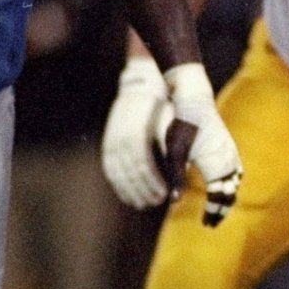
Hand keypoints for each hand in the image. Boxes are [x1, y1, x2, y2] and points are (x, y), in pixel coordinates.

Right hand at [101, 56, 170, 208]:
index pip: (144, 167)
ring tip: (143, 203)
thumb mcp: (169, 124)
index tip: (165, 196)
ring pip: (118, 174)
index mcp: (137, 135)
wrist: (141, 84)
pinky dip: (118, 184)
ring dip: (131, 191)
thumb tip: (181, 172)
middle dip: (144, 191)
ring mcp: (112, 141)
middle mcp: (121, 139)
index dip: (153, 184)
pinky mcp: (108, 143)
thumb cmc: (162, 106)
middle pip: (131, 173)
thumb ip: (172, 149)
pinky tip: (127, 194)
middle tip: (156, 202)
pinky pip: (110, 169)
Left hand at [162, 63, 242, 226]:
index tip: (207, 224)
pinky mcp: (230, 146)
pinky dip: (232, 183)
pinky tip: (226, 184)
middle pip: (230, 193)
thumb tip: (173, 202)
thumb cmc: (182, 126)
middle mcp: (227, 161)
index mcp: (215, 166)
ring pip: (235, 182)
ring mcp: (231, 153)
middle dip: (222, 209)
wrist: (194, 100)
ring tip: (219, 207)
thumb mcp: (175, 153)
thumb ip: (176, 178)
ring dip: (228, 196)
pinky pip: (237, 170)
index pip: (219, 197)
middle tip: (213, 222)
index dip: (214, 212)